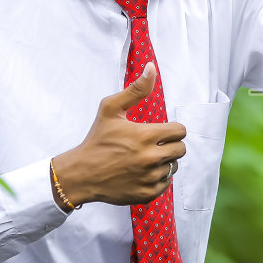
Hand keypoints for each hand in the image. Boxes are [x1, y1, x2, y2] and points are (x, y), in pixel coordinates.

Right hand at [51, 64, 186, 207]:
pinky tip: (141, 172)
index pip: (181, 131)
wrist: (81, 174)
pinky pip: (165, 183)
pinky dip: (157, 178)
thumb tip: (152, 68)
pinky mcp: (147, 194)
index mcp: (145, 136)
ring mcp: (149, 178)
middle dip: (171, 144)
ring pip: (173, 166)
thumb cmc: (97, 139)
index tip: (160, 131)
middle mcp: (150, 158)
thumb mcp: (111, 109)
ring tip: (144, 158)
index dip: (172, 129)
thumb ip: (135, 89)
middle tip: (154, 144)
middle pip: (181, 149)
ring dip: (164, 162)